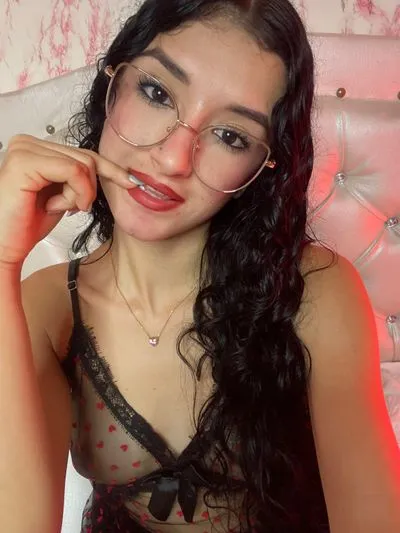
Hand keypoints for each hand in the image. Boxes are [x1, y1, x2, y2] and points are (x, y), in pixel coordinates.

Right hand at [0, 134, 130, 267]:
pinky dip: (74, 193)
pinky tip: (54, 206)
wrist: (4, 245)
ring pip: (83, 165)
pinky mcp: (25, 161)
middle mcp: (28, 143)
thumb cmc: (27, 224)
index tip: (131, 182)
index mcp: (37, 148)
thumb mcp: (64, 196)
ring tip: (55, 207)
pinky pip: (73, 171)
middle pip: (87, 158)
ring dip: (78, 195)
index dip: (110, 169)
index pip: (84, 153)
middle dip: (87, 190)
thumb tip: (114, 173)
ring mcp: (25, 149)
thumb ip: (80, 180)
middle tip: (70, 208)